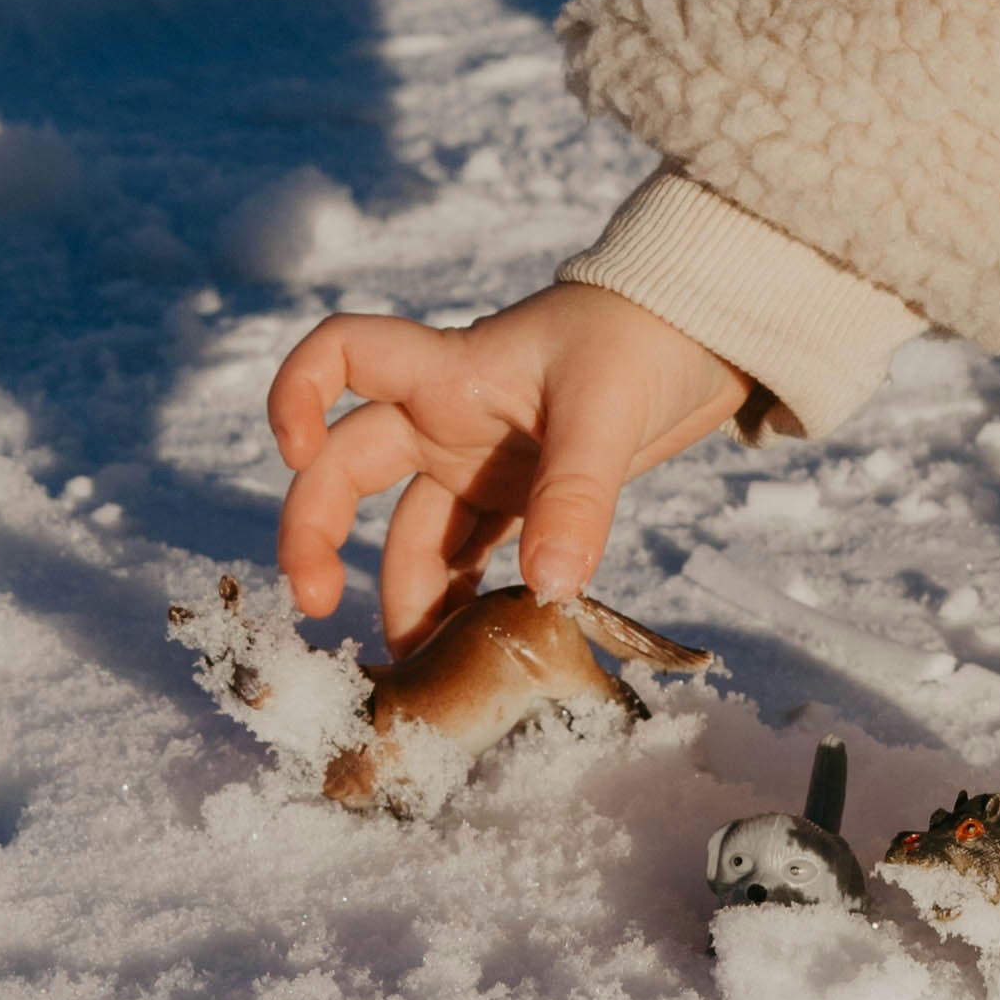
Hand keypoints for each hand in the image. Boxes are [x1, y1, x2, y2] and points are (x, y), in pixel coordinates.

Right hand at [268, 284, 746, 647]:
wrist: (705, 333)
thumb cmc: (646, 338)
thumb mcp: (608, 409)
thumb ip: (575, 496)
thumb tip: (547, 591)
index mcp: (451, 369)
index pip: (342, 353)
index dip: (297, 393)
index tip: (293, 454)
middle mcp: (445, 415)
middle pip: (347, 468)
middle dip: (317, 535)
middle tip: (319, 608)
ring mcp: (476, 458)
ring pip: (410, 532)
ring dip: (404, 591)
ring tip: (418, 666)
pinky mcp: (516, 495)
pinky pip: (466, 555)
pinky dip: (460, 598)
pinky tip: (467, 648)